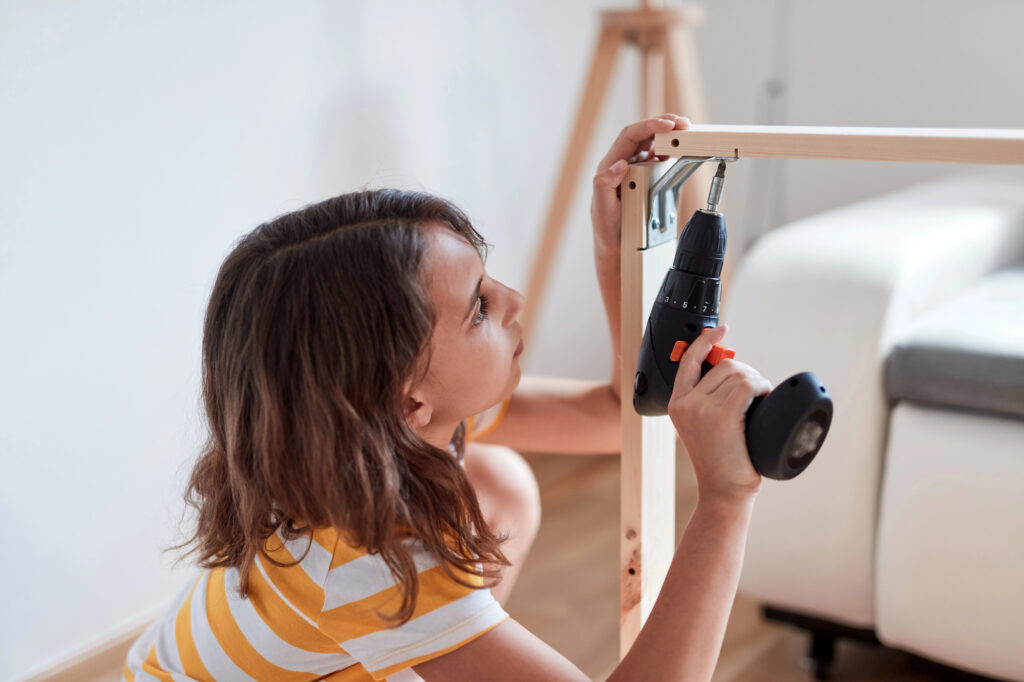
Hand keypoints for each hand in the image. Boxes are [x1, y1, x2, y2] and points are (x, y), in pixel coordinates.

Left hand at [590, 114, 690, 252]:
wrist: (618, 245)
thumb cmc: (607, 227)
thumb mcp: (602, 208)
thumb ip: (605, 184)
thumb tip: (619, 163)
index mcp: (611, 165)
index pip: (630, 136)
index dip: (649, 126)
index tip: (667, 125)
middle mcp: (624, 163)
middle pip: (645, 134)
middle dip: (665, 124)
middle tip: (684, 124)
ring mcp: (638, 169)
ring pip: (655, 144)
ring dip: (671, 136)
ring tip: (687, 133)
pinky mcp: (649, 178)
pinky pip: (662, 159)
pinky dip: (673, 151)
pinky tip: (682, 151)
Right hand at [667, 325, 768, 501]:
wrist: (724, 492)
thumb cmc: (722, 464)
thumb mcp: (704, 428)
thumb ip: (708, 401)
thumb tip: (735, 374)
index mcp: (676, 404)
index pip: (689, 360)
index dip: (706, 340)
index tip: (722, 328)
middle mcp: (685, 403)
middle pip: (724, 365)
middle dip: (747, 372)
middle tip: (757, 393)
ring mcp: (701, 409)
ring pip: (739, 373)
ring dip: (758, 381)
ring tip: (761, 402)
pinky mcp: (722, 415)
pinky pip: (748, 385)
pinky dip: (762, 387)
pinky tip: (765, 398)